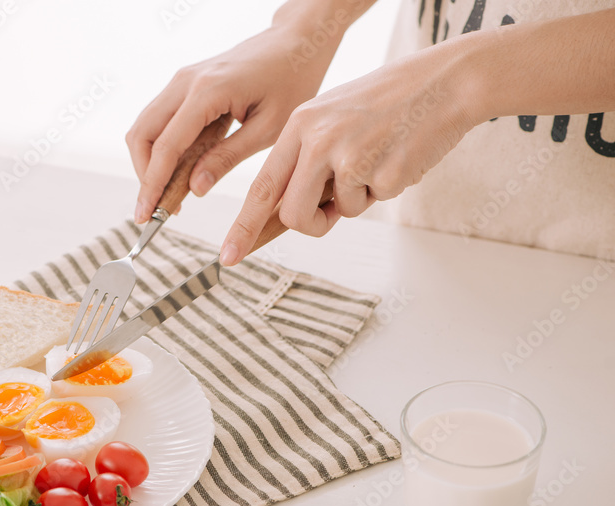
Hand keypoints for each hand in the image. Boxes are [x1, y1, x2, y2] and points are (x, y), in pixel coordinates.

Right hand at [126, 1, 349, 223]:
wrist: (296, 42)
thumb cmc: (292, 80)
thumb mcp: (269, 128)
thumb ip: (228, 157)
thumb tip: (195, 188)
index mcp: (207, 91)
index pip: (166, 146)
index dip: (152, 184)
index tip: (146, 215)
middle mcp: (186, 81)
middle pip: (142, 135)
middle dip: (144, 175)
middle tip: (156, 209)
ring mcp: (182, 80)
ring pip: (145, 127)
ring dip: (149, 163)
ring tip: (169, 194)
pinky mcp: (185, 83)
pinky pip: (159, 119)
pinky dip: (160, 148)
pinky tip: (179, 171)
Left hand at [220, 41, 477, 265]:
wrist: (443, 82)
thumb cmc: (384, 105)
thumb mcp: (330, 120)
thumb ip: (303, 164)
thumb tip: (280, 216)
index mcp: (299, 125)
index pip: (262, 187)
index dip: (244, 226)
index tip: (228, 256)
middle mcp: (318, 140)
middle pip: (293, 214)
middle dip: (311, 224)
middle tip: (330, 214)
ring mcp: (350, 155)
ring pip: (337, 212)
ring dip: (354, 201)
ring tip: (374, 161)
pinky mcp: (383, 172)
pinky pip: (374, 201)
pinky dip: (386, 187)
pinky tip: (398, 154)